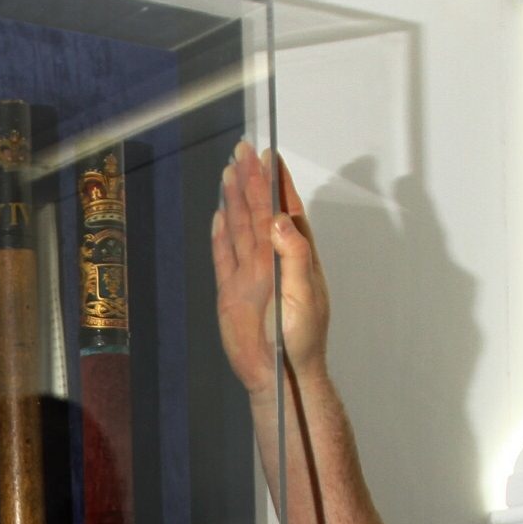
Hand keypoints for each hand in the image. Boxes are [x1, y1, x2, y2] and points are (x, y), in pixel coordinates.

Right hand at [212, 141, 328, 391]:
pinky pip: (223, 256)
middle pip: (259, 211)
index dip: (277, 183)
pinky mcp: (231, 291)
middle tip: (244, 150)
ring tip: (229, 172)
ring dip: (234, 200)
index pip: (285, 210)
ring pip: (240, 228)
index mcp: (294, 256)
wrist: (277, 373)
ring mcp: (250, 274)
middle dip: (251, 180)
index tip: (270, 156)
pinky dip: (219, 235)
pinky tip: (218, 216)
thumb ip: (293, 255)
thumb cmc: (299, 339)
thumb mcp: (304, 294)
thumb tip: (279, 219)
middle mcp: (271, 259)